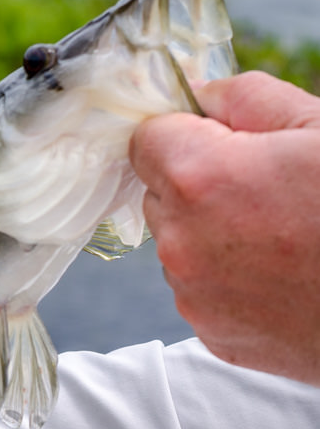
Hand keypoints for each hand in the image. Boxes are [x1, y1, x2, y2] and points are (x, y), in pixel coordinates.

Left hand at [130, 71, 319, 383]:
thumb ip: (247, 98)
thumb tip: (201, 95)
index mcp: (200, 178)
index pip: (145, 139)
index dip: (185, 132)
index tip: (219, 139)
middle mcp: (182, 241)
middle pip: (161, 193)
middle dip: (199, 184)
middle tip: (268, 190)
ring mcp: (194, 294)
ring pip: (180, 243)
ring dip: (213, 233)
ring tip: (283, 236)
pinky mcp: (213, 333)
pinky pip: (201, 288)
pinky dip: (230, 278)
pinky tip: (282, 275)